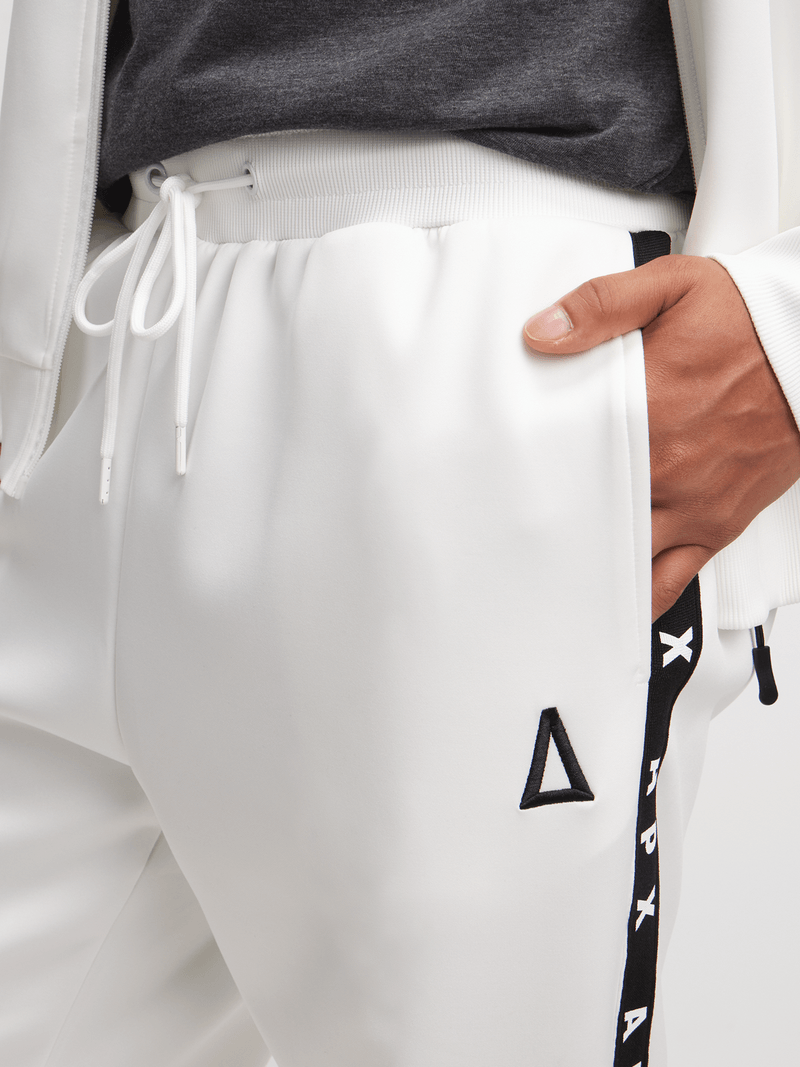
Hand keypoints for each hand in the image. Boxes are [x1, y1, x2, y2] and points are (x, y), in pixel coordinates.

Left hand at [522, 255, 799, 620]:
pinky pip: (672, 578)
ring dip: (585, 565)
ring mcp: (692, 505)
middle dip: (546, 524)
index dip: (527, 470)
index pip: (568, 455)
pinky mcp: (715, 526)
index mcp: (646, 411)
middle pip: (587, 512)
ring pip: (623, 556)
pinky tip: (608, 603)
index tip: (493, 480)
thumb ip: (601, 306)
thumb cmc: (746, 321)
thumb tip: (540, 331)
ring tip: (544, 576)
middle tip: (505, 535)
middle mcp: (667, 468)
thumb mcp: (672, 288)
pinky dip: (639, 597)